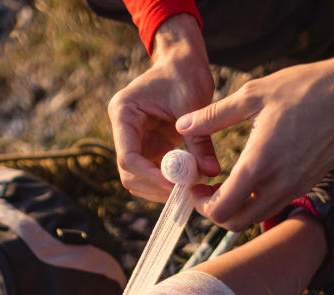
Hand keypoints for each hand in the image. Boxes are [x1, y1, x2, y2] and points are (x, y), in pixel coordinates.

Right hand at [108, 14, 219, 201]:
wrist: (184, 62)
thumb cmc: (184, 74)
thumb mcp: (192, 103)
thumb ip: (199, 140)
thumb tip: (210, 173)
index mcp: (123, 113)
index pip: (128, 156)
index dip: (149, 175)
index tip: (175, 185)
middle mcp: (124, 130)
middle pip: (129, 173)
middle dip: (154, 186)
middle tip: (183, 193)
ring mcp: (135, 140)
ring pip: (139, 178)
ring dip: (160, 188)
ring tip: (189, 189)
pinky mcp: (149, 147)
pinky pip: (154, 173)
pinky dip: (169, 182)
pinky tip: (189, 183)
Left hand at [176, 43, 333, 230]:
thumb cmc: (304, 89)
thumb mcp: (252, 95)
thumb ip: (213, 115)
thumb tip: (182, 125)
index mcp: (260, 165)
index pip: (221, 210)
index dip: (199, 204)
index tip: (192, 186)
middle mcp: (278, 185)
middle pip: (234, 224)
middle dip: (213, 212)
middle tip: (203, 189)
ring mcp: (295, 187)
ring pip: (254, 218)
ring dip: (234, 209)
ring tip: (222, 183)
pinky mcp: (306, 183)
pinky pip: (273, 206)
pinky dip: (254, 202)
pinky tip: (247, 176)